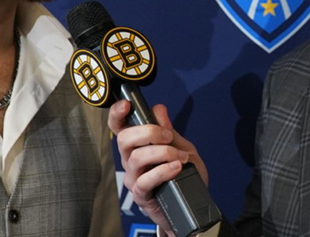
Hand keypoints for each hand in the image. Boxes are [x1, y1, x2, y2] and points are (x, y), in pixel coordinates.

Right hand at [108, 100, 208, 235]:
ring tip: (181, 157)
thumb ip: (170, 131)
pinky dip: (163, 171)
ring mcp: (133, 178)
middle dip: (148, 132)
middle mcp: (129, 160)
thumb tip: (159, 109)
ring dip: (162, 153)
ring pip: (136, 158)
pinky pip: (145, 180)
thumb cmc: (184, 174)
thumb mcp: (182, 147)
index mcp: (136, 145)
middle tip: (169, 137)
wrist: (192, 204)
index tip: (127, 105)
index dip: (117, 114)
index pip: (118, 126)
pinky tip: (177, 168)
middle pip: (124, 139)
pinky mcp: (141, 195)